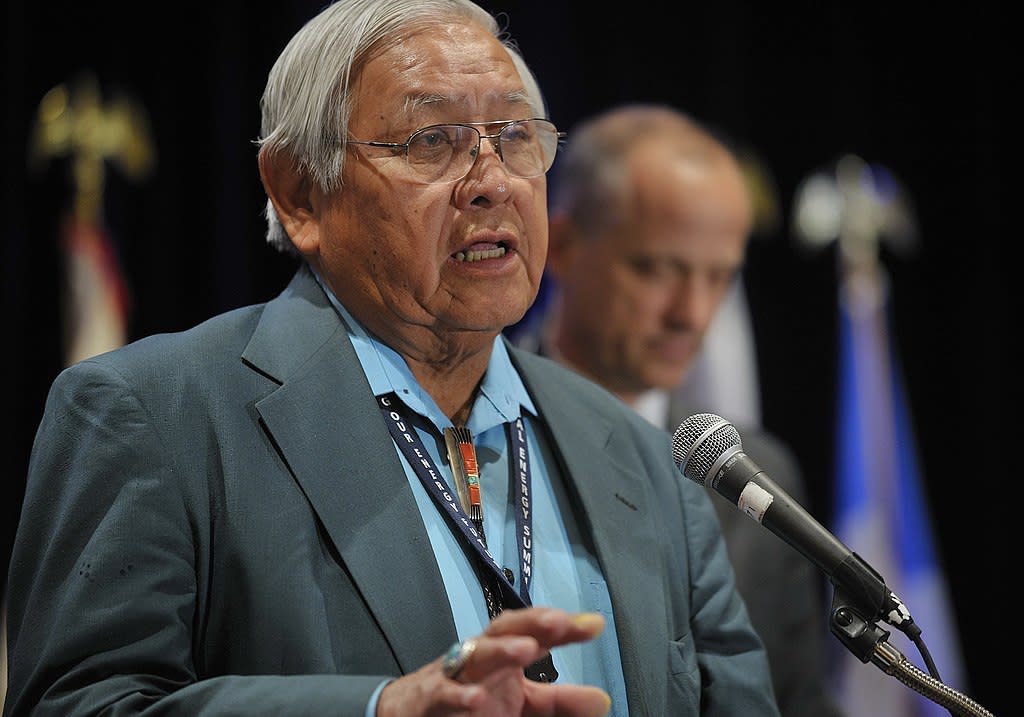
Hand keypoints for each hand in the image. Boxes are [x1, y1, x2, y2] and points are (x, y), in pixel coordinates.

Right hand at [376, 606, 611, 716]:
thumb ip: (559, 702)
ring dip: (501, 649)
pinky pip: (444, 692)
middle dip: (532, 621)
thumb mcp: (521, 705)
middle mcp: (481, 656)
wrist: (410, 711)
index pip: (536, 633)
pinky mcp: (431, 698)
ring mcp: (454, 673)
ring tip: (527, 650)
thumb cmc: (471, 702)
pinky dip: (458, 694)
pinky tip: (477, 699)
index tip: (595, 624)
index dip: (564, 627)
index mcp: (505, 655)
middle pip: (505, 628)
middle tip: (559, 622)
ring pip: (476, 652)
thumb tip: (603, 699)